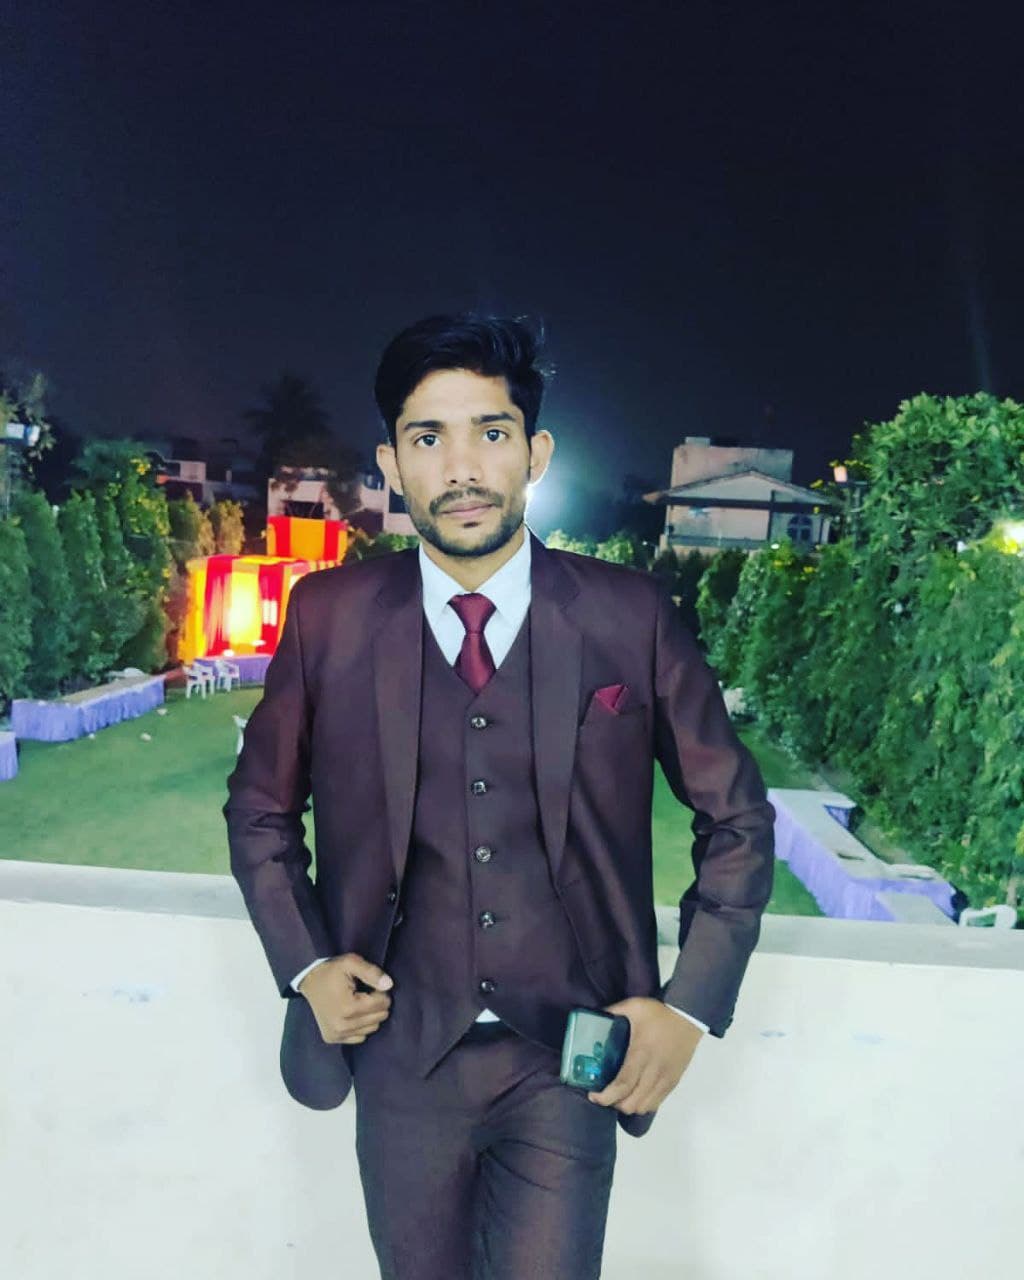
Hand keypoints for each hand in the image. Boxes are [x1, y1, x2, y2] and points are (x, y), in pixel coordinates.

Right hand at [298, 953, 392, 1044]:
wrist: (308, 980)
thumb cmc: (331, 970)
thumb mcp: (351, 962)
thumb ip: (372, 972)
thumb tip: (389, 985)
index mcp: (348, 1007)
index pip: (382, 1004)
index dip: (380, 991)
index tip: (369, 984)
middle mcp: (342, 1026)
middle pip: (379, 1017)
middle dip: (377, 1003)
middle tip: (365, 992)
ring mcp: (337, 1035)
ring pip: (372, 1028)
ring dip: (370, 1015)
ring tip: (358, 1002)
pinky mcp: (333, 1039)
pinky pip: (360, 1036)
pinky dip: (361, 1025)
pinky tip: (352, 1013)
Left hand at [586, 997, 703, 1114]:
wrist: (688, 1018)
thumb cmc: (660, 1014)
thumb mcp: (634, 1006)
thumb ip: (613, 1011)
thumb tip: (594, 1014)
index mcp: (641, 1053)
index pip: (623, 1084)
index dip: (606, 1096)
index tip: (593, 1096)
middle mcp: (654, 1070)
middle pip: (632, 1102)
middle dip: (614, 1104)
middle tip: (604, 1094)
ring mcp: (665, 1079)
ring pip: (644, 1106)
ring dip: (628, 1106)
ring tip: (619, 1096)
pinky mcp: (673, 1082)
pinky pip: (656, 1103)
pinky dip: (642, 1104)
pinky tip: (635, 1095)